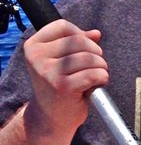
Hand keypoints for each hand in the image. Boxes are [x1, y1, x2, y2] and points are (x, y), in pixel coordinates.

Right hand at [23, 19, 107, 134]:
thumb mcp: (62, 61)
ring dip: (101, 66)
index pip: (63, 26)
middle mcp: (37, 57)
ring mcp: (48, 72)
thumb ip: (77, 44)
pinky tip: (98, 84)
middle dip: (95, 52)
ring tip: (97, 75)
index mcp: (33, 46)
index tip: (86, 48)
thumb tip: (96, 33)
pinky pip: (93, 74)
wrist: (51, 117)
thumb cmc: (58, 86)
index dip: (81, 34)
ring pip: (89, 57)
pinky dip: (102, 78)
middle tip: (97, 65)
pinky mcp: (62, 87)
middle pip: (78, 41)